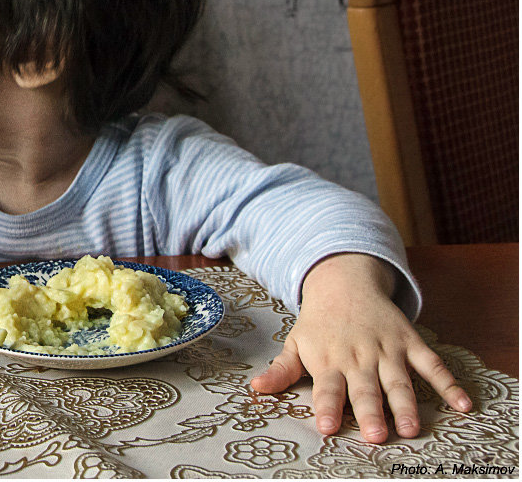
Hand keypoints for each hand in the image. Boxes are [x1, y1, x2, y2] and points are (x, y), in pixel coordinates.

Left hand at [250, 253, 471, 442]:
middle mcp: (358, 357)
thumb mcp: (295, 343)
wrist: (344, 283)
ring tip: (410, 427)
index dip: (327, 408)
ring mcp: (387, 349)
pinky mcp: (410, 342)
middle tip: (375, 436)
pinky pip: (432, 363)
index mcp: (328, 360)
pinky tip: (463, 404)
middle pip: (365, 389)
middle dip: (370, 412)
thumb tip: (255, 389)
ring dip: (405, 404)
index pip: (327, 389)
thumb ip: (281, 370)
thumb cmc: (318, 324)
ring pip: (398, 380)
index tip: (327, 428)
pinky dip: (449, 383)